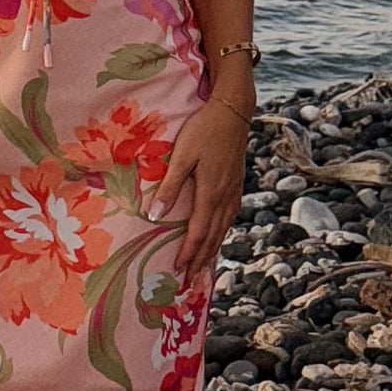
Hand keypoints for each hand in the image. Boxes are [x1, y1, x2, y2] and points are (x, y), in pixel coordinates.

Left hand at [148, 92, 251, 280]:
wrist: (233, 111)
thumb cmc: (203, 130)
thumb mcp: (182, 156)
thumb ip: (169, 187)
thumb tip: (154, 215)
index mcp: (210, 193)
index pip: (198, 232)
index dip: (189, 253)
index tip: (179, 269)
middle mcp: (225, 197)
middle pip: (212, 236)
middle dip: (200, 259)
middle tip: (190, 279)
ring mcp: (234, 191)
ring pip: (223, 229)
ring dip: (212, 249)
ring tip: (203, 266)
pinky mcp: (237, 184)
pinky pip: (230, 217)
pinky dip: (222, 233)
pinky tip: (218, 236)